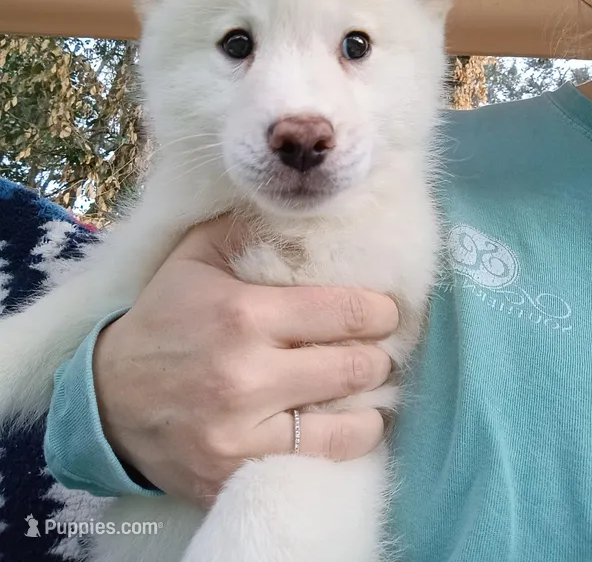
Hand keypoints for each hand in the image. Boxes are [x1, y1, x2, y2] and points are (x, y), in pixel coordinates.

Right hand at [93, 217, 397, 505]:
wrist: (108, 398)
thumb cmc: (162, 319)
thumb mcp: (194, 257)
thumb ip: (245, 229)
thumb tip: (302, 212)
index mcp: (243, 314)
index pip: (344, 311)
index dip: (379, 311)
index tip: (386, 311)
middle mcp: (246, 376)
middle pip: (355, 368)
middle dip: (378, 356)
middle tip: (377, 349)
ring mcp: (242, 434)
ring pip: (348, 426)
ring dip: (372, 404)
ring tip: (370, 390)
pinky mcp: (236, 476)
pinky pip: (317, 463)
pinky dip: (346, 444)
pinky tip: (351, 426)